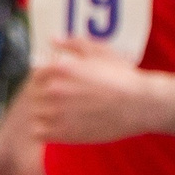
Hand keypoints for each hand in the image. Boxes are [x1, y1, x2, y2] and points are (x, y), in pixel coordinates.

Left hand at [21, 38, 164, 144]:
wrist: (139, 106)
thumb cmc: (123, 77)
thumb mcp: (101, 52)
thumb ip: (73, 44)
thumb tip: (53, 40)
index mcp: (60, 69)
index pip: (37, 74)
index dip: (47, 79)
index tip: (58, 85)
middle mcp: (54, 90)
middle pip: (35, 94)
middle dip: (46, 97)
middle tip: (64, 102)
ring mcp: (57, 113)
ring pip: (36, 114)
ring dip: (45, 114)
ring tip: (63, 116)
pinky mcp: (63, 134)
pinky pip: (39, 132)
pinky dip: (45, 131)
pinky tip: (61, 128)